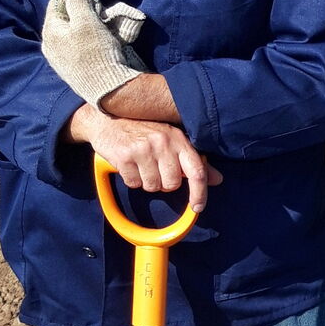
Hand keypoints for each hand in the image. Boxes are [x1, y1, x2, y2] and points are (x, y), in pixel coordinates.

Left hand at [43, 0, 145, 107]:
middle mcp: (48, 45)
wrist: (108, 88)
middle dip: (82, 15)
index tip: (93, 7)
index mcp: (49, 31)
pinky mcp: (69, 70)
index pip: (57, 1)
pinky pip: (75, 48)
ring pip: (70, 33)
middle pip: (64, 17)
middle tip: (98, 20)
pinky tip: (97, 49)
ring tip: (100, 35)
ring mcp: (58, 60)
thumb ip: (78, 1)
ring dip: (85, 29)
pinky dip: (85, 43)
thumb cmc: (96, 51)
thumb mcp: (87, 20)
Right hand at [69, 105, 221, 211]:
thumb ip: (193, 160)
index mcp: (178, 139)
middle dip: (164, 182)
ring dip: (147, 181)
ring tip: (141, 164)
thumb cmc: (143, 130)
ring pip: (152, 186)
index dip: (200, 192)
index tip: (198, 206)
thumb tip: (217, 179)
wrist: (107, 118)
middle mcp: (163, 143)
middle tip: (155, 169)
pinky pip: (134, 184)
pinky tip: (129, 164)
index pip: (197, 170)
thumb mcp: (170, 139)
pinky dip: (132, 179)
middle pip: (172, 184)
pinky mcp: (125, 157)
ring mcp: (143, 149)